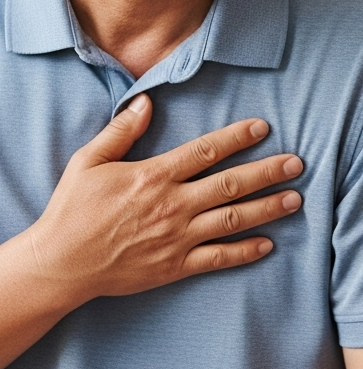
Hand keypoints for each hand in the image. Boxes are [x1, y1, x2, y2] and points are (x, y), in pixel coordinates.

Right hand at [28, 94, 302, 303]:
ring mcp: (177, 238)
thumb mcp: (89, 162)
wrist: (59, 265)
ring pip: (232, 219)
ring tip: (295, 199)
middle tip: (297, 164)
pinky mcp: (175, 267)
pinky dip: (244, 251)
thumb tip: (146, 101)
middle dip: (267, 172)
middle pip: (230, 184)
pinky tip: (269, 244)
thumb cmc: (73, 211)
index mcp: (154, 176)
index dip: (237, 137)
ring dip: (267, 208)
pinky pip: (217, 258)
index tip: (263, 126)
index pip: (205, 151)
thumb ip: (121, 131)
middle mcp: (172, 205)